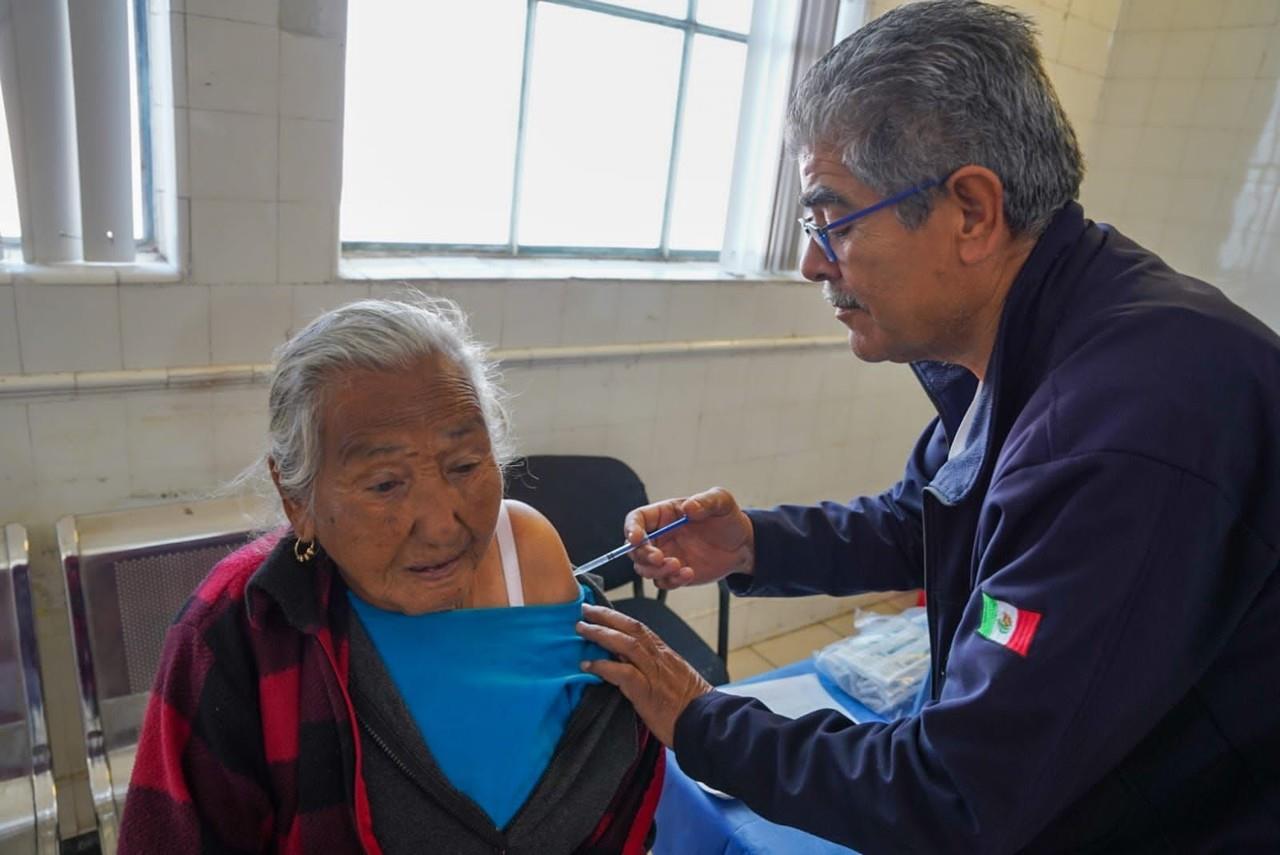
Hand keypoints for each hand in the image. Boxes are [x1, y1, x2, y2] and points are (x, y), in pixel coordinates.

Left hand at [577, 604, 712, 745]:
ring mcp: (654, 673)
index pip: (641, 629)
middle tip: (586, 609)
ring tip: (582, 628)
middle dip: (607, 616)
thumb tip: (632, 667)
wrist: (708, 724)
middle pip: (632, 628)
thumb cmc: (693, 708)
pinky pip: (622, 673)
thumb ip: (656, 671)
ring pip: (626, 643)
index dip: (620, 618)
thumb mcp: (676, 681)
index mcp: (667, 655)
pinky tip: (588, 665)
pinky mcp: (647, 691)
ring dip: (601, 633)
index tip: (602, 611)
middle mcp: (660, 658)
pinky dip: (603, 666)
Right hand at [625, 487, 754, 589]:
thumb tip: (689, 508)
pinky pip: (663, 582)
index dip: (632, 528)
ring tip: (680, 567)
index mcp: (664, 514)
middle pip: (634, 548)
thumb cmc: (727, 518)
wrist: (741, 545)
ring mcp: (666, 556)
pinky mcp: (675, 574)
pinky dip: (671, 581)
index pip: (636, 519)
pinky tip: (690, 574)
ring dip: (656, 571)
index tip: (637, 538)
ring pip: (644, 568)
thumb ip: (706, 501)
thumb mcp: (721, 501)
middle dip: (643, 555)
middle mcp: (660, 536)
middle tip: (661, 558)